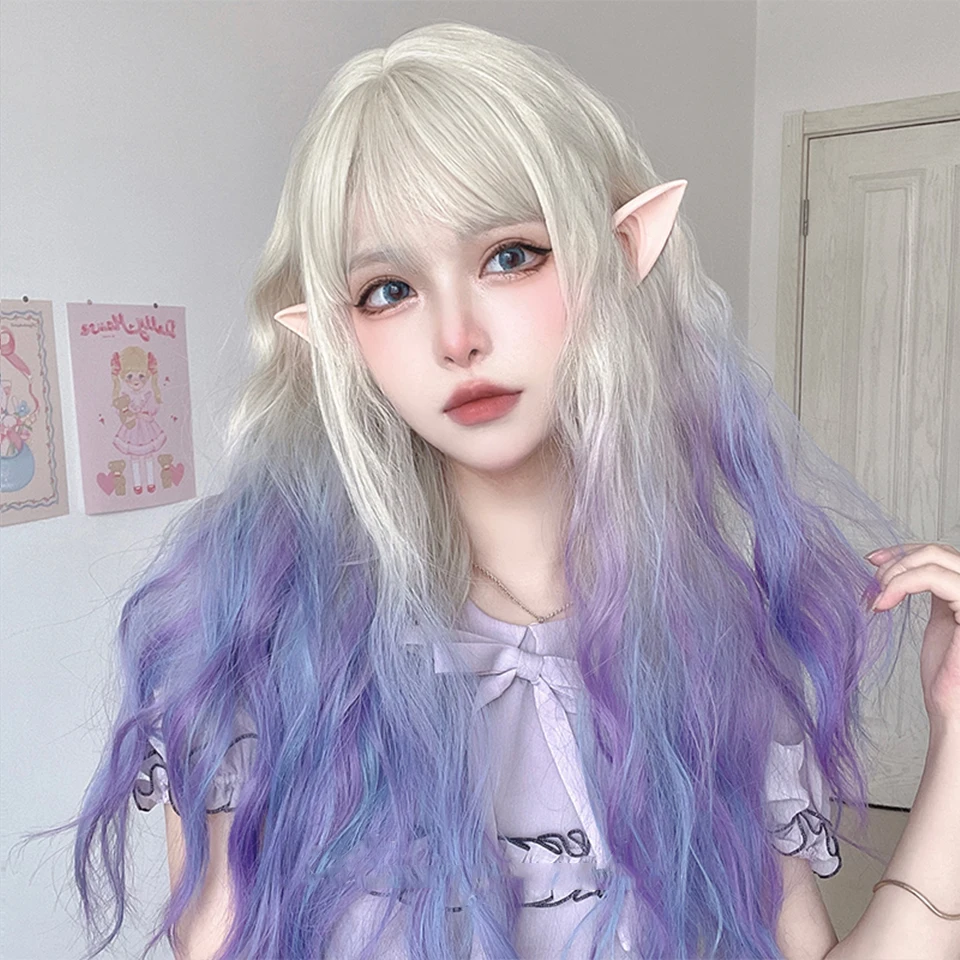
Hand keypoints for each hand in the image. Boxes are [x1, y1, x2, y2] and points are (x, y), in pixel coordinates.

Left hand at [867, 543, 959, 733]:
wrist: (955, 712)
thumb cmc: (947, 678)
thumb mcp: (942, 624)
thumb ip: (933, 594)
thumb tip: (905, 571)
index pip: (942, 554)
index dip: (905, 551)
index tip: (873, 560)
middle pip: (939, 551)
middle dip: (898, 559)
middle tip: (873, 581)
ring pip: (936, 558)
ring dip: (897, 571)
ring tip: (878, 597)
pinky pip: (934, 578)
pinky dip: (902, 583)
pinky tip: (884, 603)